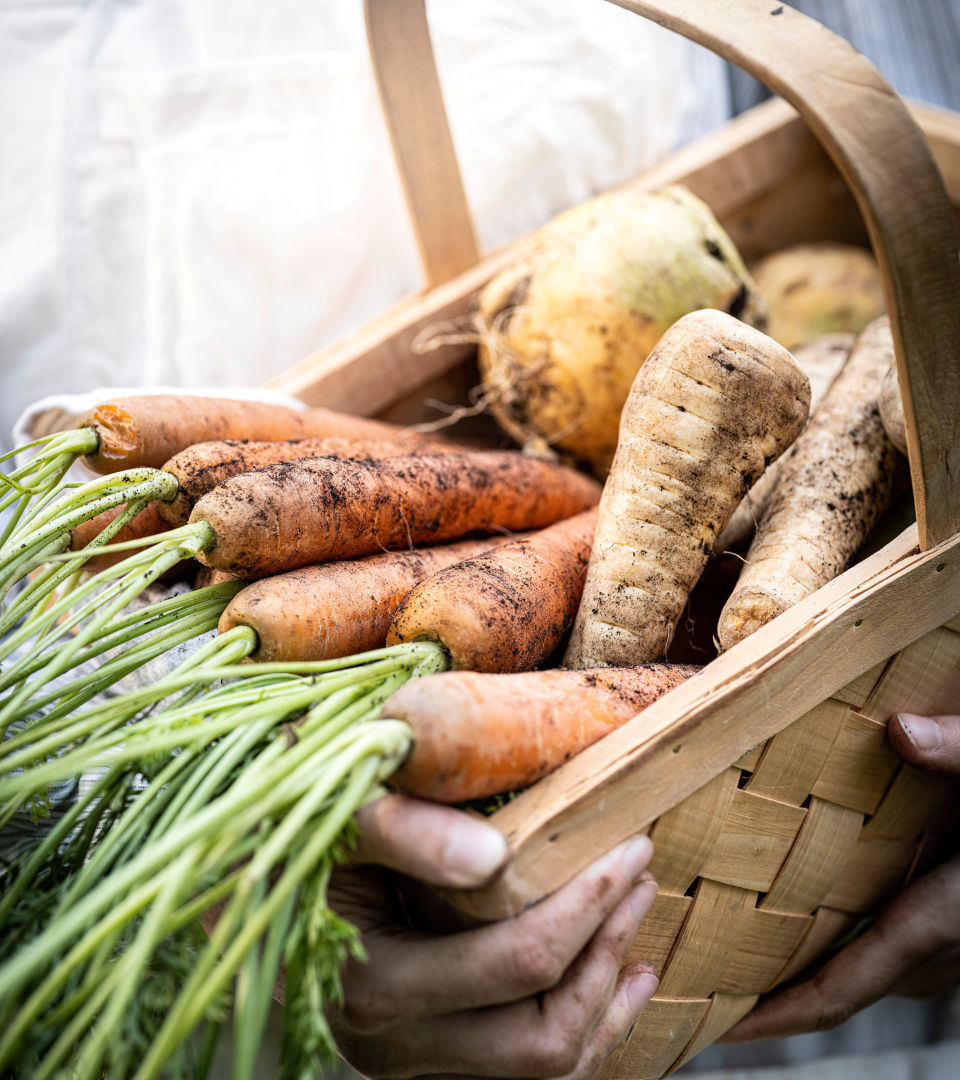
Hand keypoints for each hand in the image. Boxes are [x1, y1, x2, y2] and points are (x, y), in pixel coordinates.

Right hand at [327, 794, 659, 1078]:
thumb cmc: (295, 847)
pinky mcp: (434, 1061)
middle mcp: (399, 1047)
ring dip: (607, 992)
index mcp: (376, 985)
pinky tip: (618, 977)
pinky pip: (528, 1070)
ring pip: (546, 1067)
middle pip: (544, 1030)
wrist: (252, 898)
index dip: (586, 904)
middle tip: (640, 873)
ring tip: (637, 918)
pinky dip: (587, 1025)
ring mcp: (419, 1064)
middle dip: (608, 947)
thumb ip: (402, 833)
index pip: (516, 961)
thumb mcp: (339, 823)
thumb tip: (494, 857)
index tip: (627, 845)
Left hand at [723, 712, 959, 1041]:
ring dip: (820, 972)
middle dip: (783, 995)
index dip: (781, 1015)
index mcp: (945, 917)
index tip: (723, 1029)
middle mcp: (951, 946)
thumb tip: (900, 732)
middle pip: (850, 987)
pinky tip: (825, 915)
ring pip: (879, 973)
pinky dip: (859, 949)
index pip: (846, 984)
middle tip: (709, 987)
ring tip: (748, 956)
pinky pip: (903, 952)